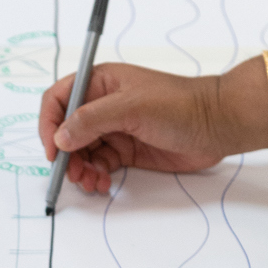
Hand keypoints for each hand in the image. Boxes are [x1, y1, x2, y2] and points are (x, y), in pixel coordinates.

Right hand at [38, 63, 226, 195]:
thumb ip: (92, 120)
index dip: (50, 124)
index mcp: (100, 82)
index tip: (53, 150)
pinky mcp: (127, 150)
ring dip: (80, 169)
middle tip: (73, 174)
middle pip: (66, 131)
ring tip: (91, 182)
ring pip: (81, 152)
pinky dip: (96, 176)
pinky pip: (100, 165)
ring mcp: (115, 128)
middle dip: (65, 155)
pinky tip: (103, 184)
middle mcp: (103, 104)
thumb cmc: (180, 105)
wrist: (218, 124)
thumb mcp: (131, 107)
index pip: (58, 100)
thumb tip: (61, 137)